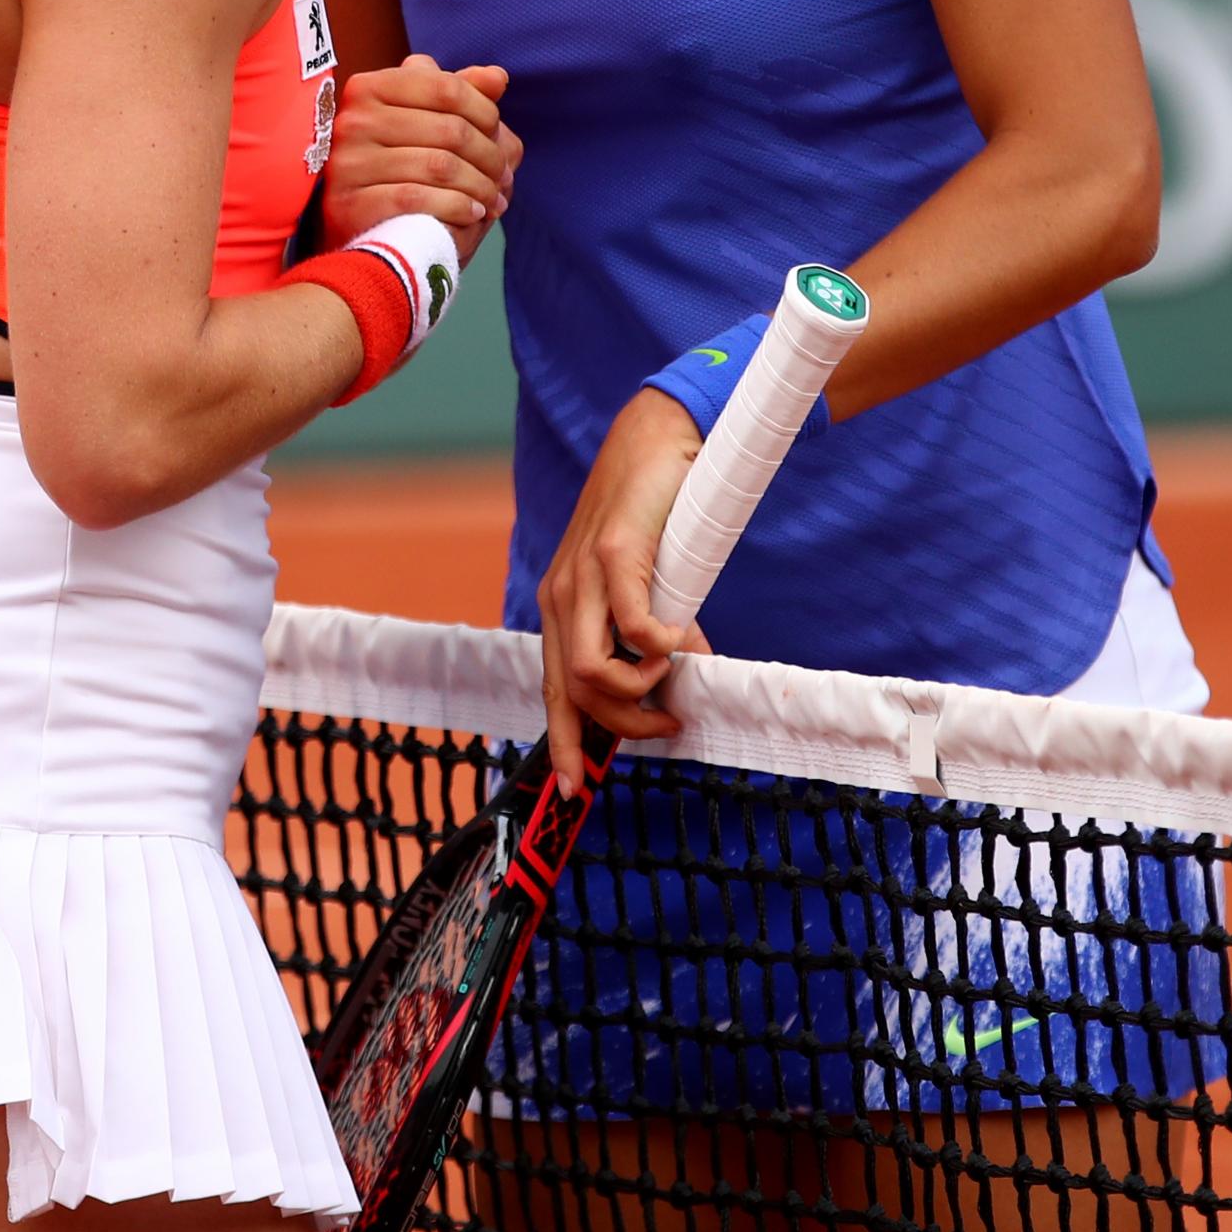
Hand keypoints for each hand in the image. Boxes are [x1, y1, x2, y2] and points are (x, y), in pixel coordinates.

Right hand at [323, 55, 521, 267]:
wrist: (366, 229)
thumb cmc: (402, 165)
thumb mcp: (428, 120)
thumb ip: (460, 93)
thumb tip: (498, 77)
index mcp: (370, 87)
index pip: (447, 87)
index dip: (484, 111)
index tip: (497, 134)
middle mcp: (354, 120)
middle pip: (450, 129)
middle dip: (489, 156)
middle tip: (504, 176)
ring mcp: (349, 163)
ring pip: (440, 166)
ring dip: (480, 186)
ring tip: (493, 199)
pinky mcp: (351, 204)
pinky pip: (419, 199)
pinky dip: (457, 207)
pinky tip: (473, 213)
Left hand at [537, 389, 711, 795]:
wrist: (652, 442)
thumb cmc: (651, 516)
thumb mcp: (640, 585)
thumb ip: (646, 630)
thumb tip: (677, 676)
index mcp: (561, 607)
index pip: (550, 689)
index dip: (562, 742)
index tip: (574, 789)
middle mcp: (561, 595)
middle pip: (570, 691)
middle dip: (619, 726)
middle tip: (666, 726)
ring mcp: (582, 575)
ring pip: (587, 667)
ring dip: (637, 687)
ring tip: (672, 671)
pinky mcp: (613, 553)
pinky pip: (629, 624)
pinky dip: (658, 645)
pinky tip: (680, 638)